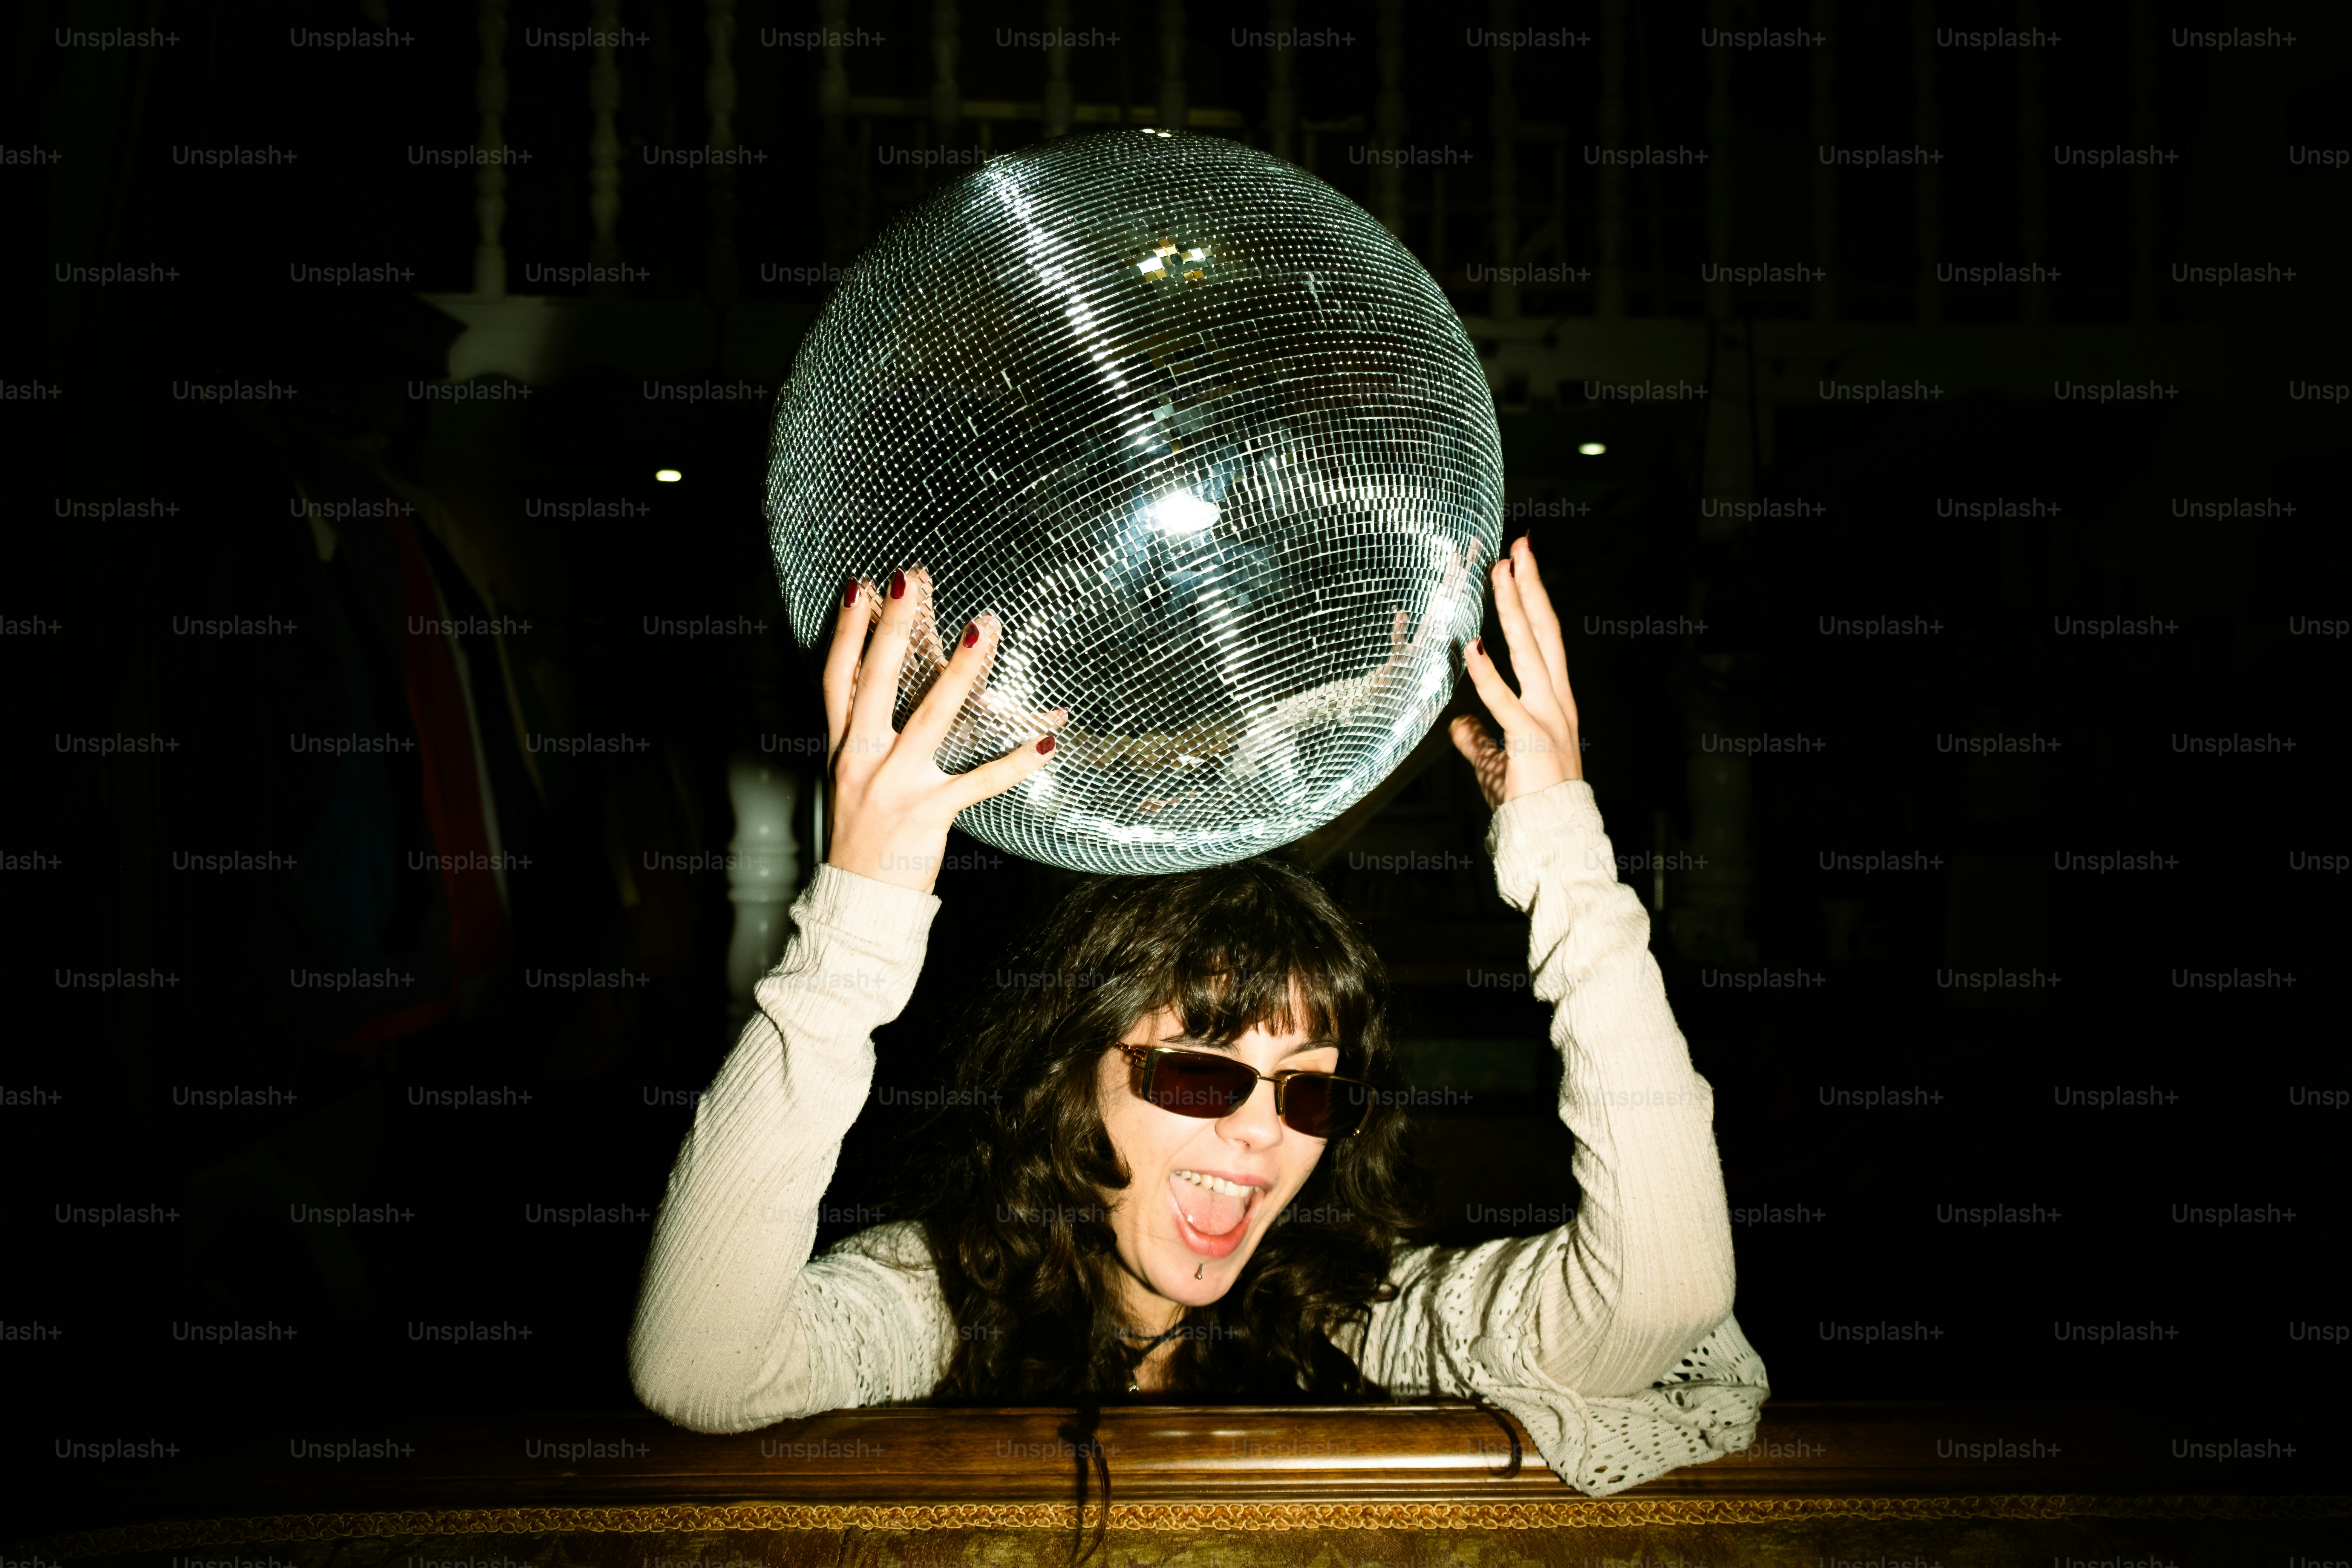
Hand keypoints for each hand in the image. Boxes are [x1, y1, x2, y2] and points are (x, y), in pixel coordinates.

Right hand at [822, 567, 1063, 893]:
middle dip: (893, 628)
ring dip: (960, 672)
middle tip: (911, 580)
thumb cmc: (864, 835)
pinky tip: (1047, 742)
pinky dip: (1016, 763)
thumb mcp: (853, 779)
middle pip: (875, 682)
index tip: (859, 588)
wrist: (859, 900)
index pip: (837, 679)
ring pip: (930, 718)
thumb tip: (904, 691)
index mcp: (844, 748)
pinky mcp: (930, 814)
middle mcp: (863, 760)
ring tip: (983, 629)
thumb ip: (869, 736)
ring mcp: (896, 786)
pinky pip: (980, 782)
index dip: (845, 632)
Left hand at [1450, 534, 1581, 808]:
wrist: (1554, 836)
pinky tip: (1472, 649)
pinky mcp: (1530, 741)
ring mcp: (1547, 720)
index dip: (1532, 602)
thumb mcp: (1500, 762)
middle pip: (1544, 633)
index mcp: (1554, 703)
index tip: (1521, 567)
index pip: (1545, 641)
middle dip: (1530, 588)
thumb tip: (1460, 724)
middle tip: (1518, 548)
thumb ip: (1480, 740)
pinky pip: (1504, 701)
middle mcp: (1556, 703)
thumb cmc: (1530, 801)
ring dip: (1513, 611)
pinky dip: (1487, 675)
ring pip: (1530, 653)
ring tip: (1499, 575)